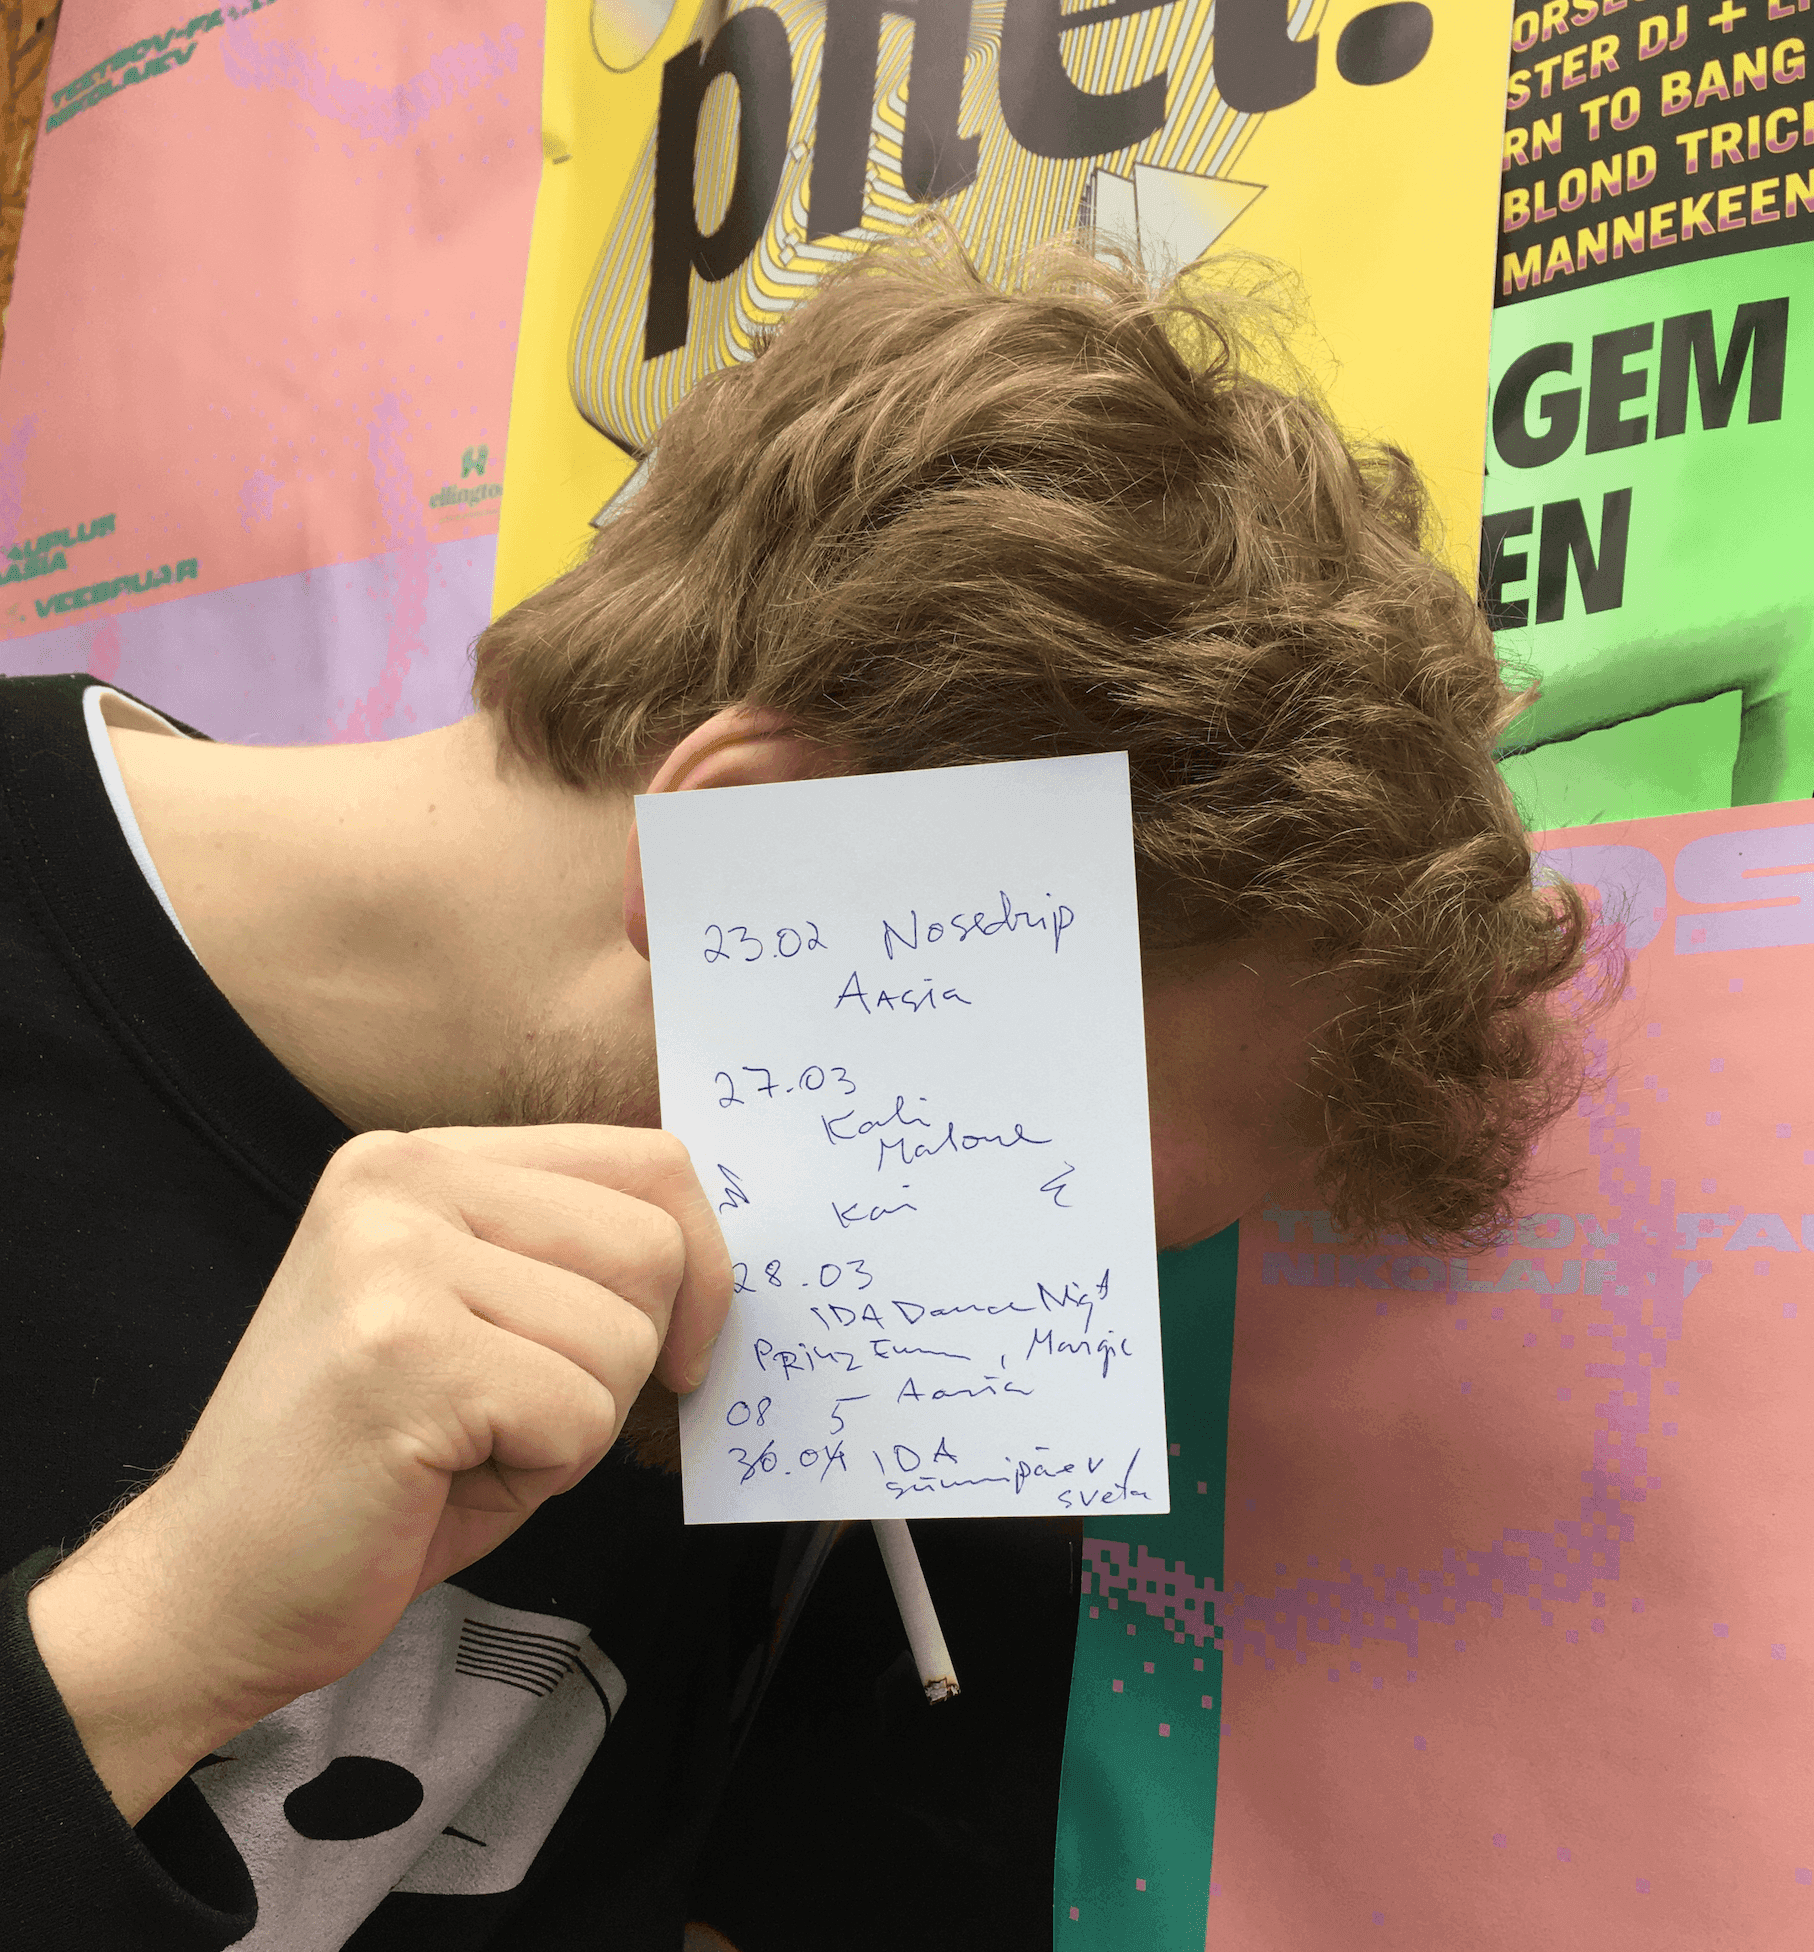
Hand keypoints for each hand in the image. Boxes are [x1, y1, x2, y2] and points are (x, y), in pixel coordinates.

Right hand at [27, 1125, 729, 1822]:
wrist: (211, 1587)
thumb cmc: (373, 1469)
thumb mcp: (482, 1321)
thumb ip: (574, 1261)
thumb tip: (720, 1256)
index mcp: (424, 1159)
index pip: (646, 1160)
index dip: (701, 1263)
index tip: (683, 1346)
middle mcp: (402, 1179)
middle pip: (652, 1244)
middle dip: (632, 1357)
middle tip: (531, 1415)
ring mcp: (395, 1258)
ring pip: (625, 1336)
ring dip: (578, 1423)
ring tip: (472, 1445)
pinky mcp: (404, 1354)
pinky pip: (579, 1415)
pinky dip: (545, 1473)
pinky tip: (446, 1478)